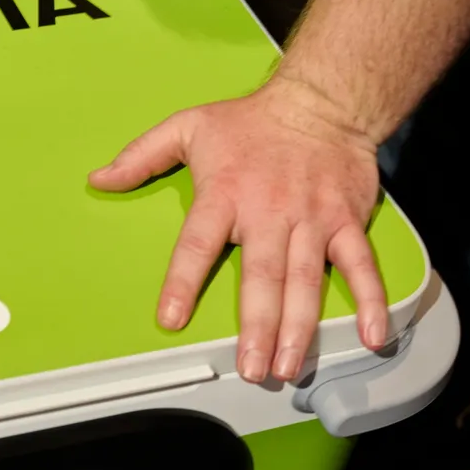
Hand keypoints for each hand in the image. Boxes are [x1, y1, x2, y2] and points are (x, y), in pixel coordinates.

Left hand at [88, 76, 386, 383]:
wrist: (322, 100)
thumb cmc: (250, 119)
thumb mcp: (187, 126)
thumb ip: (140, 156)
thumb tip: (98, 179)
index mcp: (225, 194)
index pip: (197, 245)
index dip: (183, 283)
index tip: (171, 319)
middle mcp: (269, 212)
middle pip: (260, 277)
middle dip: (256, 327)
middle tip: (250, 368)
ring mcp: (311, 220)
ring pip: (305, 281)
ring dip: (299, 328)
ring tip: (288, 367)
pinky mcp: (347, 221)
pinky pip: (360, 265)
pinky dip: (370, 300)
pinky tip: (371, 334)